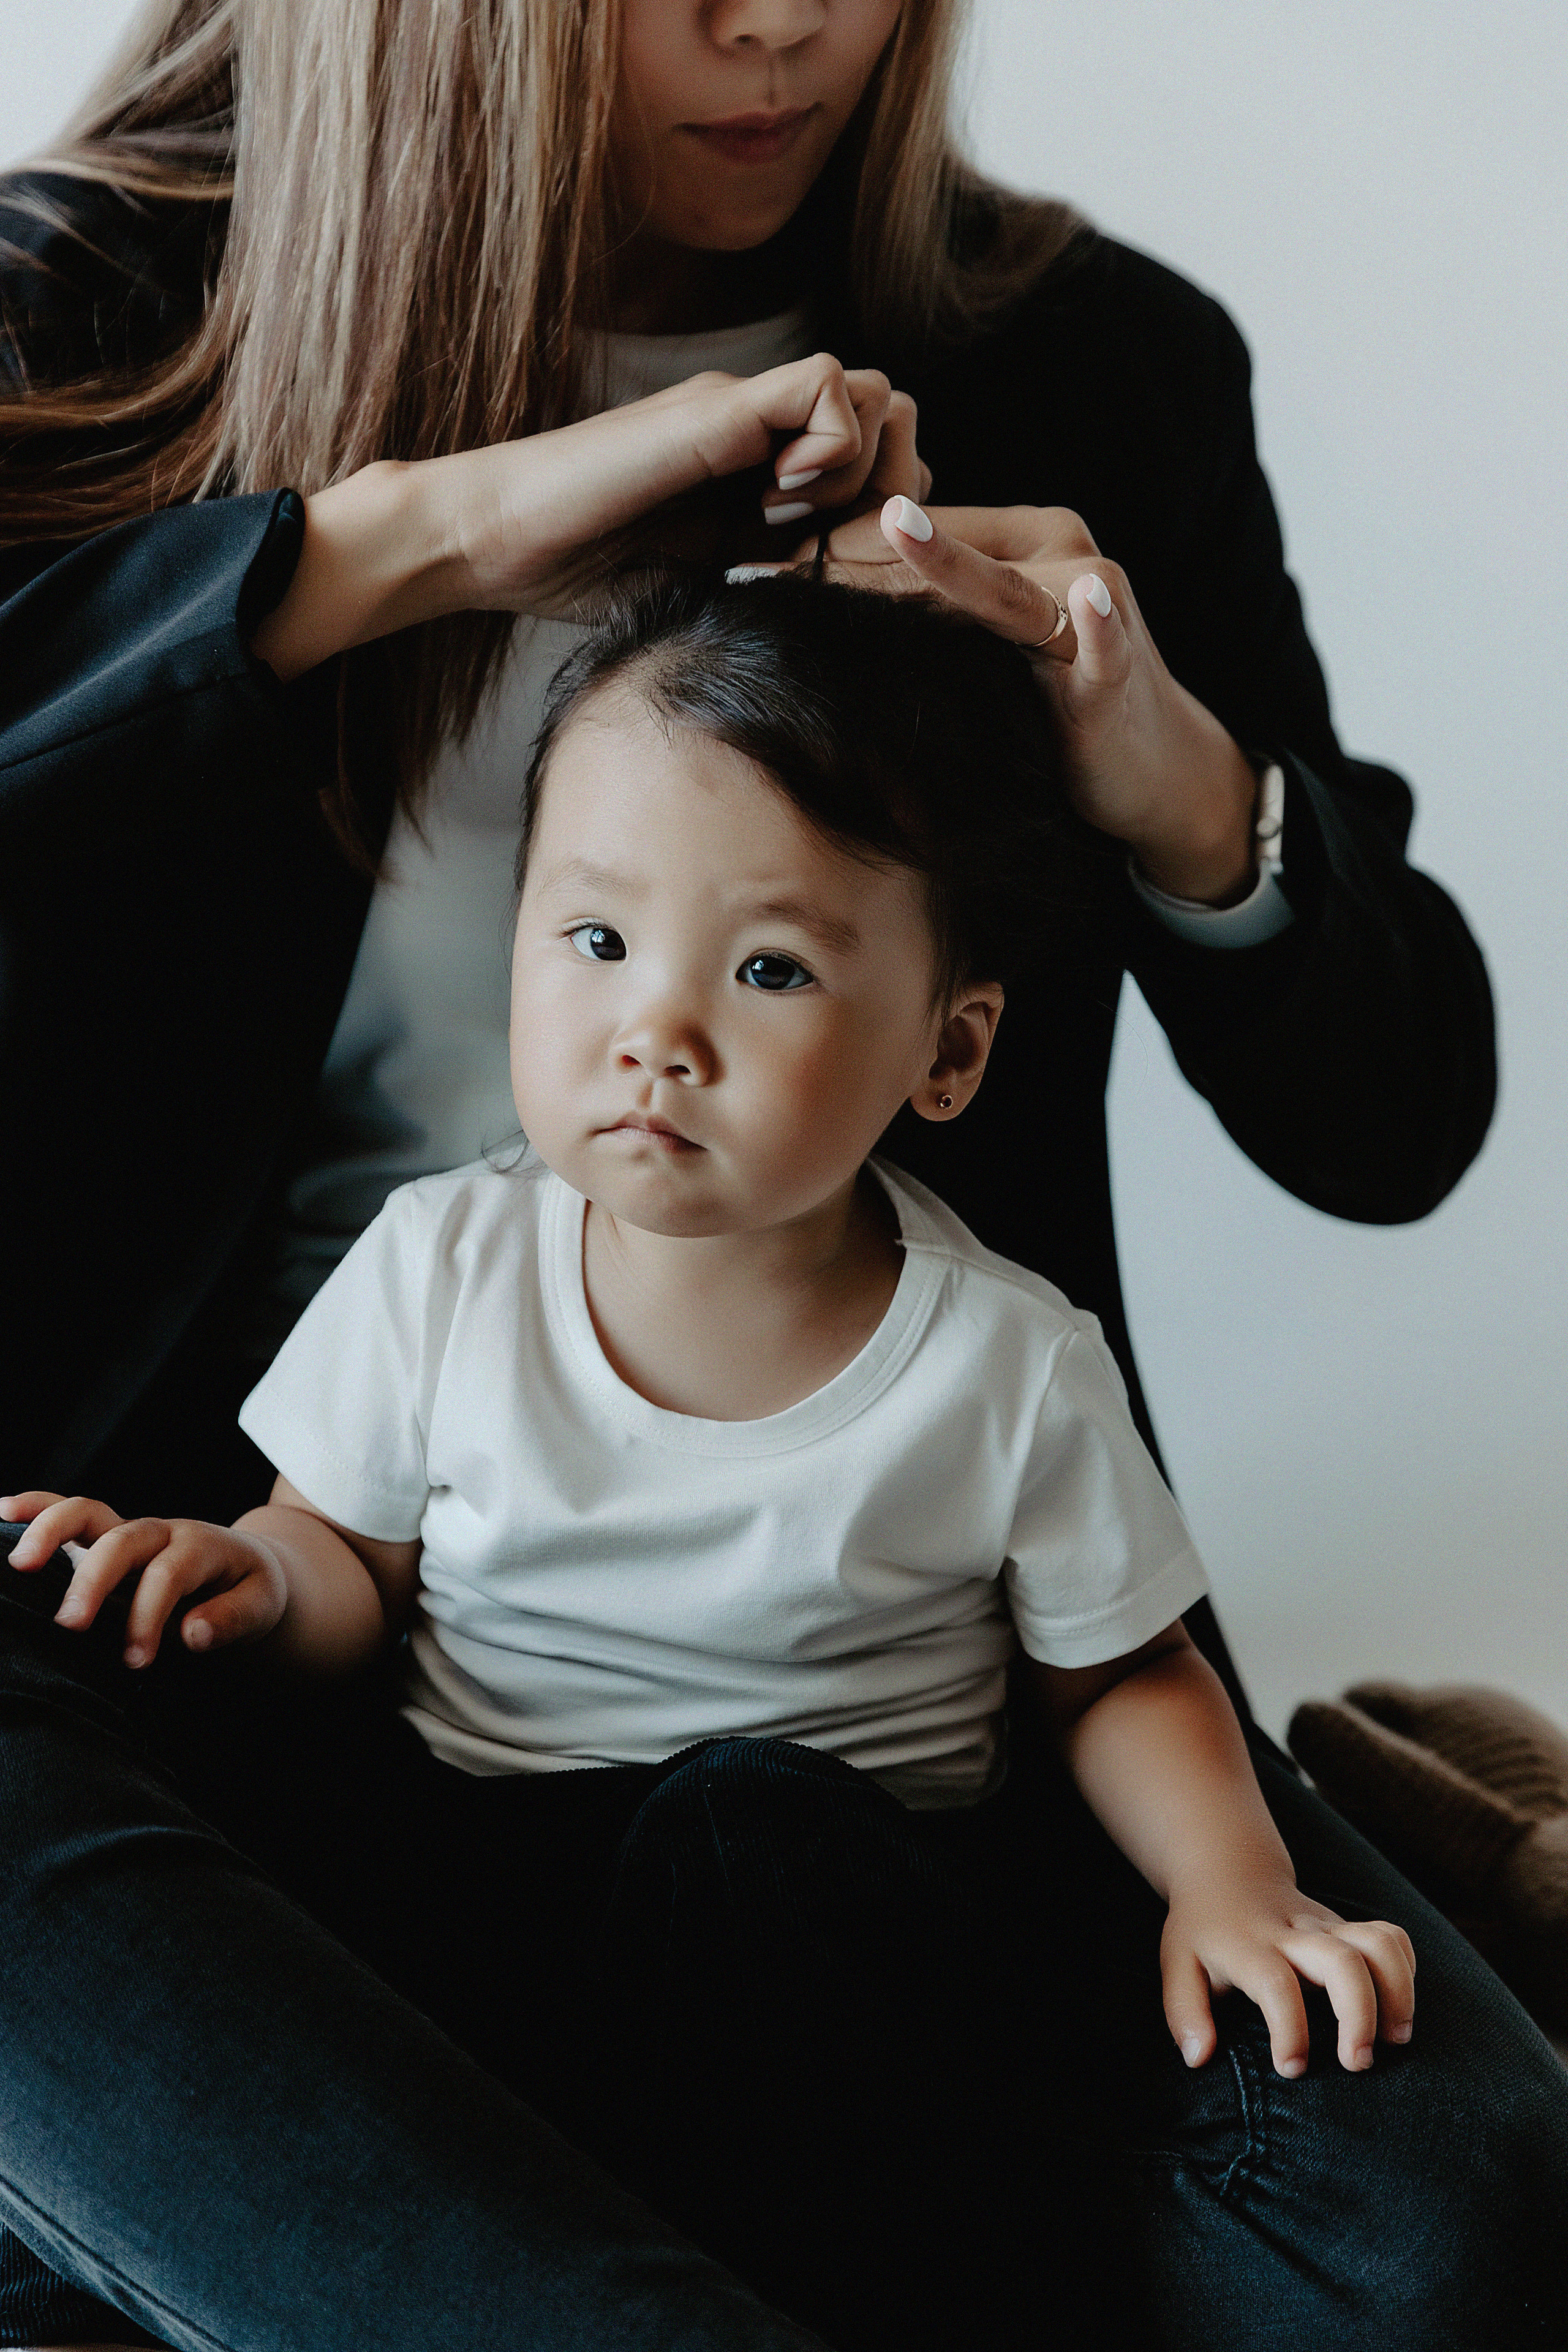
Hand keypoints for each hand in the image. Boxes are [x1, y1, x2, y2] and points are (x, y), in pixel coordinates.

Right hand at [2, 1490, 287, 1667]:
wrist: (247, 1568)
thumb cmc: (250, 1591)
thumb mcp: (261, 1606)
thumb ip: (232, 1619)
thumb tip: (192, 1634)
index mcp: (201, 1546)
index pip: (169, 1574)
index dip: (149, 1615)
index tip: (136, 1660)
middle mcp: (160, 1532)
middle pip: (121, 1542)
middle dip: (93, 1580)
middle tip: (69, 1625)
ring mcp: (127, 1531)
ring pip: (87, 1516)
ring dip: (50, 1532)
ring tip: (17, 1562)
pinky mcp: (103, 1540)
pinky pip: (66, 1516)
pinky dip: (35, 1510)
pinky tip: (1, 1514)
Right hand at [253, 354, 928, 677]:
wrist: (499, 540)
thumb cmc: (580, 571)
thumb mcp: (703, 583)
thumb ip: (762, 571)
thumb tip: (830, 606)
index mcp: (756, 468)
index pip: (872, 459)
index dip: (877, 509)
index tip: (828, 560)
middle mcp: (759, 425)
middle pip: (889, 415)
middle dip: (886, 483)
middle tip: (829, 537)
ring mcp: (743, 409)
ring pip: (872, 392)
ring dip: (858, 465)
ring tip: (795, 514)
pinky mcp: (721, 407)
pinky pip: (828, 385)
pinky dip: (830, 443)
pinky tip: (779, 492)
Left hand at [767, 495, 1258, 905]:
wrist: (1155, 768)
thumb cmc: (1055, 707)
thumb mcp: (981, 655)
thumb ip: (921, 622)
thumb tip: (812, 617)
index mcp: (1019, 539)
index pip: (912, 532)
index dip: (834, 543)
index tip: (754, 560)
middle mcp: (1057, 555)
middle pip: (946, 553)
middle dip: (859, 557)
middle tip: (773, 563)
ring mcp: (1093, 609)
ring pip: (1007, 588)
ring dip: (952, 566)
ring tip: (899, 525)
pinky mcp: (1119, 669)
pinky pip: (1102, 644)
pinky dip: (1094, 624)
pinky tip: (1086, 598)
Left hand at [1161, 1868, 1415, 2076]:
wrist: (1228, 1873)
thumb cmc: (1202, 1931)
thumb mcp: (1177, 1964)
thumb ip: (1184, 2012)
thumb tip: (1198, 2058)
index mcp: (1247, 1947)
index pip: (1275, 1983)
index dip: (1289, 2028)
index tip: (1292, 2069)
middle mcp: (1292, 1934)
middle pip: (1341, 1961)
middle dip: (1359, 2015)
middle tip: (1357, 2063)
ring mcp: (1325, 1927)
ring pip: (1378, 1943)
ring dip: (1396, 1993)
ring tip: (1394, 2040)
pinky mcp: (1348, 1928)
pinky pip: (1391, 1938)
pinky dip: (1405, 1973)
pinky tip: (1395, 2011)